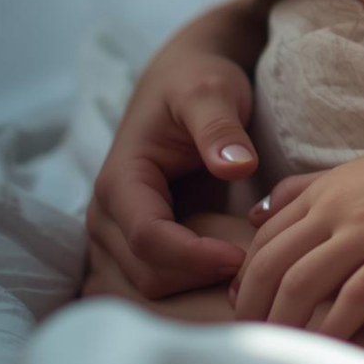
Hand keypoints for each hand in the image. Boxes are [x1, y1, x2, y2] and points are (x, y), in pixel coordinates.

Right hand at [87, 48, 258, 298]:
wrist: (182, 78)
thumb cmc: (197, 81)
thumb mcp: (211, 91)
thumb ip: (220, 127)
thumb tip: (237, 166)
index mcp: (120, 180)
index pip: (148, 240)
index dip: (194, 256)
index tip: (242, 256)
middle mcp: (108, 214)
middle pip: (147, 273)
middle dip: (198, 277)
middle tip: (255, 263)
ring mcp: (118, 232)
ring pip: (150, 284)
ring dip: (195, 286)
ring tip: (246, 264)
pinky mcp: (136, 240)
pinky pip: (158, 279)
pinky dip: (190, 282)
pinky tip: (228, 266)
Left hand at [232, 115, 363, 339]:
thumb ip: (312, 187)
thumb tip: (260, 210)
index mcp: (328, 188)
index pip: (264, 236)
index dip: (246, 276)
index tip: (244, 307)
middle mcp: (339, 207)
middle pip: (270, 263)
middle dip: (250, 307)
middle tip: (249, 340)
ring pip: (301, 283)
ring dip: (282, 325)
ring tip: (279, 354)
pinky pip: (353, 299)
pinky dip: (332, 330)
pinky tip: (326, 353)